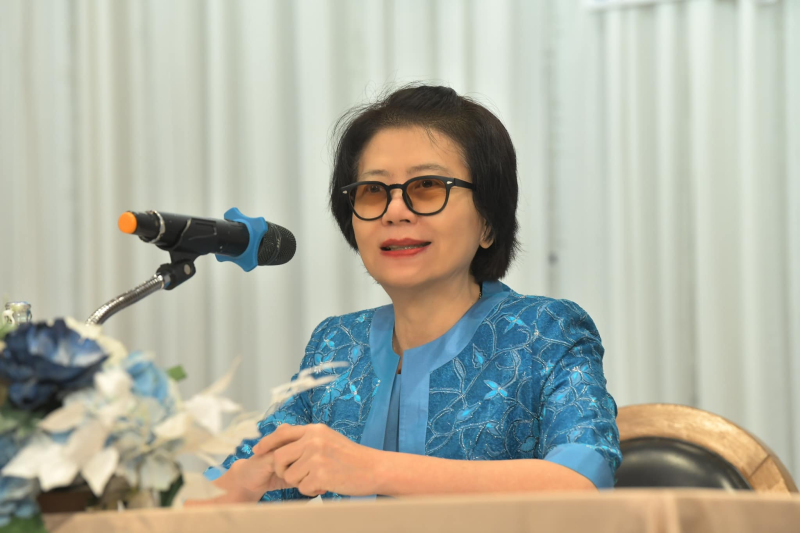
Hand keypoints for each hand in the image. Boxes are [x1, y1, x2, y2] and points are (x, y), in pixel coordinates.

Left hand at [252, 423, 380, 496]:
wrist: (374, 468)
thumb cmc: (352, 457)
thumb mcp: (329, 438)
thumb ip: (308, 438)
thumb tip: (285, 439)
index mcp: (315, 430)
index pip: (282, 433)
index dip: (266, 442)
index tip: (257, 450)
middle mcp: (313, 440)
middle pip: (279, 457)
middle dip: (282, 470)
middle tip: (294, 476)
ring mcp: (316, 457)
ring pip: (289, 475)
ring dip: (301, 482)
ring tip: (319, 479)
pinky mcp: (320, 474)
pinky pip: (302, 487)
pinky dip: (312, 490)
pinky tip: (326, 485)